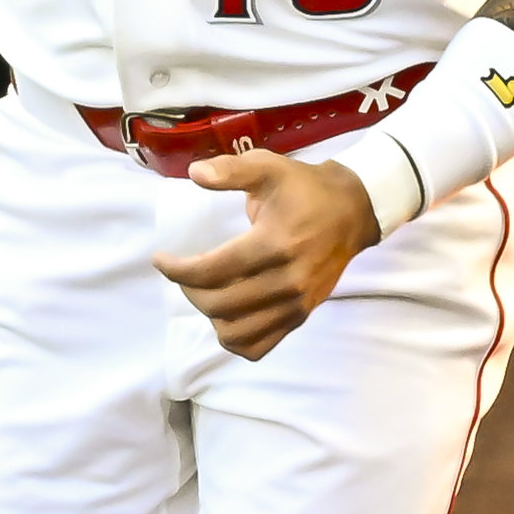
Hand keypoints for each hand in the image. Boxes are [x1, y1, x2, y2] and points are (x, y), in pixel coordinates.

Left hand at [152, 149, 382, 358]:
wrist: (353, 211)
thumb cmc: (305, 189)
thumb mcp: (269, 167)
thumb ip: (231, 170)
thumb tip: (194, 174)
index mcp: (274, 244)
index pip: (211, 271)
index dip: (176, 270)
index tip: (161, 260)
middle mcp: (285, 281)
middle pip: (218, 304)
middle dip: (190, 290)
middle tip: (185, 272)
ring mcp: (295, 304)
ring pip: (235, 332)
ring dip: (210, 315)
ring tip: (206, 292)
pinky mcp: (300, 316)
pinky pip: (259, 346)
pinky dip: (235, 338)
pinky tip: (227, 315)